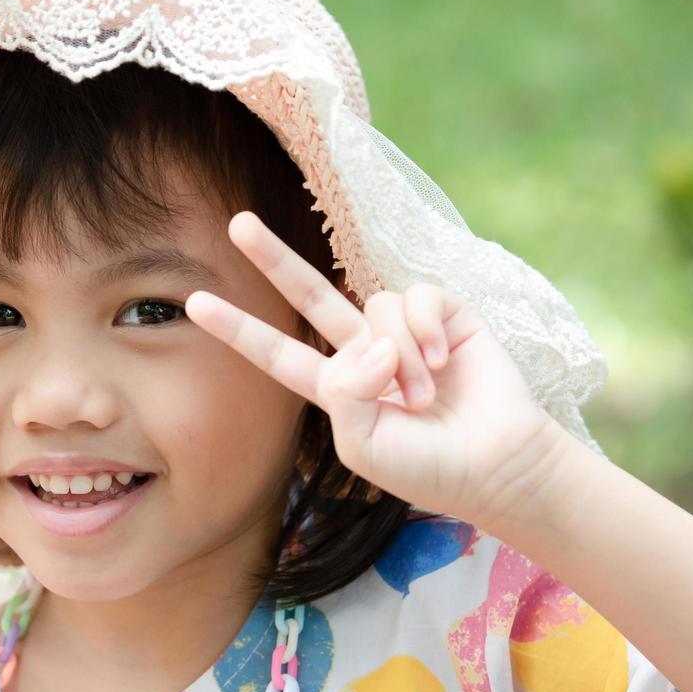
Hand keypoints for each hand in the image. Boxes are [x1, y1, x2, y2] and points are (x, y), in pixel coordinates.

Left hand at [185, 211, 568, 526]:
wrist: (496, 464)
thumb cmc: (428, 467)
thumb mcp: (364, 445)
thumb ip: (344, 395)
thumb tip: (366, 343)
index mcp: (338, 390)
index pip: (279, 353)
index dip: (239, 330)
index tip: (196, 304)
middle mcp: (367, 352)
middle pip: (310, 297)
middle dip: (274, 259)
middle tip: (237, 223)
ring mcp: (405, 332)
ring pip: (376, 307)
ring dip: (400, 356)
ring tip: (424, 397)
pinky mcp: (445, 314)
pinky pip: (416, 297)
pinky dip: (425, 329)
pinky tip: (444, 362)